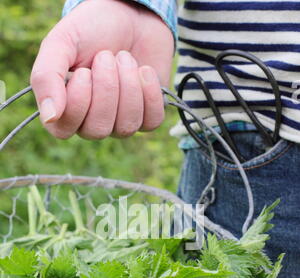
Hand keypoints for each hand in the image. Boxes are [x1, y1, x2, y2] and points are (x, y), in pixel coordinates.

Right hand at [30, 0, 173, 139]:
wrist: (131, 14)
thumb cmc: (91, 30)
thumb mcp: (61, 44)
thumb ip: (46, 77)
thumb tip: (50, 118)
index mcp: (64, 108)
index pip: (64, 129)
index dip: (77, 102)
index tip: (84, 71)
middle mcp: (91, 122)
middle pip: (98, 129)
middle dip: (107, 88)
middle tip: (106, 56)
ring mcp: (120, 122)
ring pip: (126, 127)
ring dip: (129, 87)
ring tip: (125, 58)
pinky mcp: (147, 116)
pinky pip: (151, 122)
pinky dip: (150, 93)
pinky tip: (144, 70)